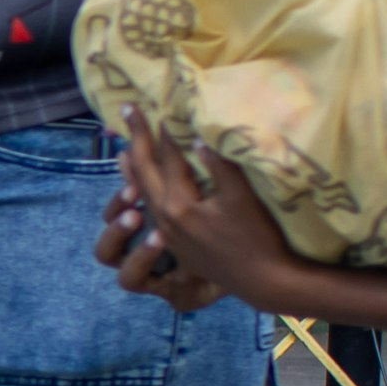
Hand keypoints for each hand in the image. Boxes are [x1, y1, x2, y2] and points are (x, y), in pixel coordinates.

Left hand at [112, 116, 306, 313]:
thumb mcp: (242, 198)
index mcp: (177, 205)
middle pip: (143, 172)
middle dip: (137, 139)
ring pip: (142, 193)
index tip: (156, 104)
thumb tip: (197, 137)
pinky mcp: (177, 244)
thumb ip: (219, 166)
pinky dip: (142, 192)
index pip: (165, 158)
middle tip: (127, 111)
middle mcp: (164, 218)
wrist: (262, 281)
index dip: (161, 130)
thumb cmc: (257, 238)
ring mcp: (168, 233)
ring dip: (132, 169)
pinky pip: (151, 210)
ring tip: (123, 151)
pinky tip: (144, 189)